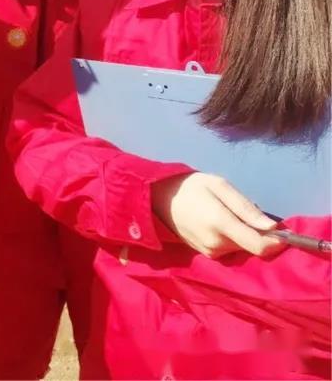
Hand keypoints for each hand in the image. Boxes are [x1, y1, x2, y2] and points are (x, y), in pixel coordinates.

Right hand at [151, 172, 285, 258]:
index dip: (276, 242)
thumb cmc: (192, 187)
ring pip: (242, 249)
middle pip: (252, 247)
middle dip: (256, 233)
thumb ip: (246, 207)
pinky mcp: (206, 255)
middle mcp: (216, 243)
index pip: (259, 245)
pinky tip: (219, 224)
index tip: (282, 231)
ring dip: (243, 235)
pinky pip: (230, 250)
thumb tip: (273, 227)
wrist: (158, 198)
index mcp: (221, 224)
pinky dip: (232, 239)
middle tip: (242, 212)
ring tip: (226, 216)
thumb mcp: (220, 186)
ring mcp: (210, 252)